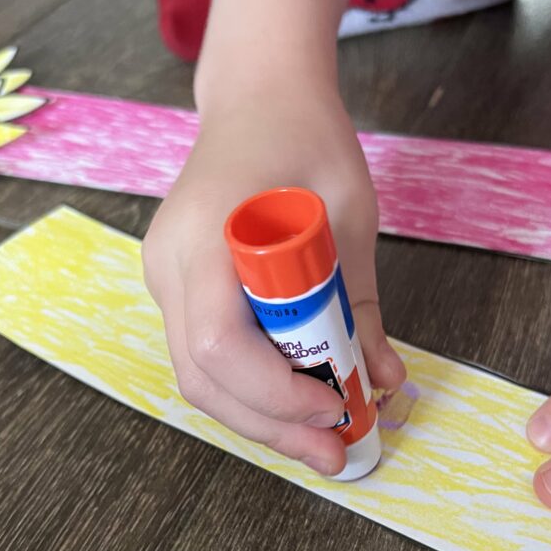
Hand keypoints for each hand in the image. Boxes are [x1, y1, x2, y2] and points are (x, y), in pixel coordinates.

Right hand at [142, 84, 405, 475]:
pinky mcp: (180, 288)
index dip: (273, 391)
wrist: (258, 96)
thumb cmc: (303, 135)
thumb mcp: (350, 212)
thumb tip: (384, 380)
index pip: (215, 344)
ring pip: (200, 377)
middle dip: (271, 426)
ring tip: (323, 439)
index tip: (333, 404)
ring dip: (262, 416)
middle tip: (335, 454)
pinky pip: (208, 355)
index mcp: (204, 236)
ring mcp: (166, 278)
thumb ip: (360, 300)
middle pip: (201, 378)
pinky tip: (297, 400)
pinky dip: (253, 387)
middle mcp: (168, 265)